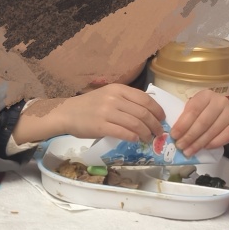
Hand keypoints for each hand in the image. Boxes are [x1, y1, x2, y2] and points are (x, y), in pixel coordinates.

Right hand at [13, 84, 164, 145]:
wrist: (66, 113)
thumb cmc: (89, 106)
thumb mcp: (108, 96)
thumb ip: (126, 101)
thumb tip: (148, 113)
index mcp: (118, 89)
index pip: (145, 99)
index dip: (158, 110)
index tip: (162, 119)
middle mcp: (114, 99)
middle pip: (143, 112)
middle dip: (155, 124)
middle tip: (159, 132)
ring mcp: (107, 112)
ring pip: (136, 123)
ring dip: (146, 133)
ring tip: (149, 138)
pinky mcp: (101, 126)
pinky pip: (123, 132)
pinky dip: (133, 137)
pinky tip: (136, 140)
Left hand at [171, 90, 228, 152]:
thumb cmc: (206, 113)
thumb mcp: (196, 109)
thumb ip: (186, 118)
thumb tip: (173, 134)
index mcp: (206, 95)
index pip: (193, 110)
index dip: (182, 124)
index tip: (174, 135)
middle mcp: (220, 101)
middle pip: (202, 122)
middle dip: (189, 136)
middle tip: (180, 146)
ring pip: (212, 131)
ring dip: (198, 143)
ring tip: (188, 151)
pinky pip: (224, 137)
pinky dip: (212, 144)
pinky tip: (204, 148)